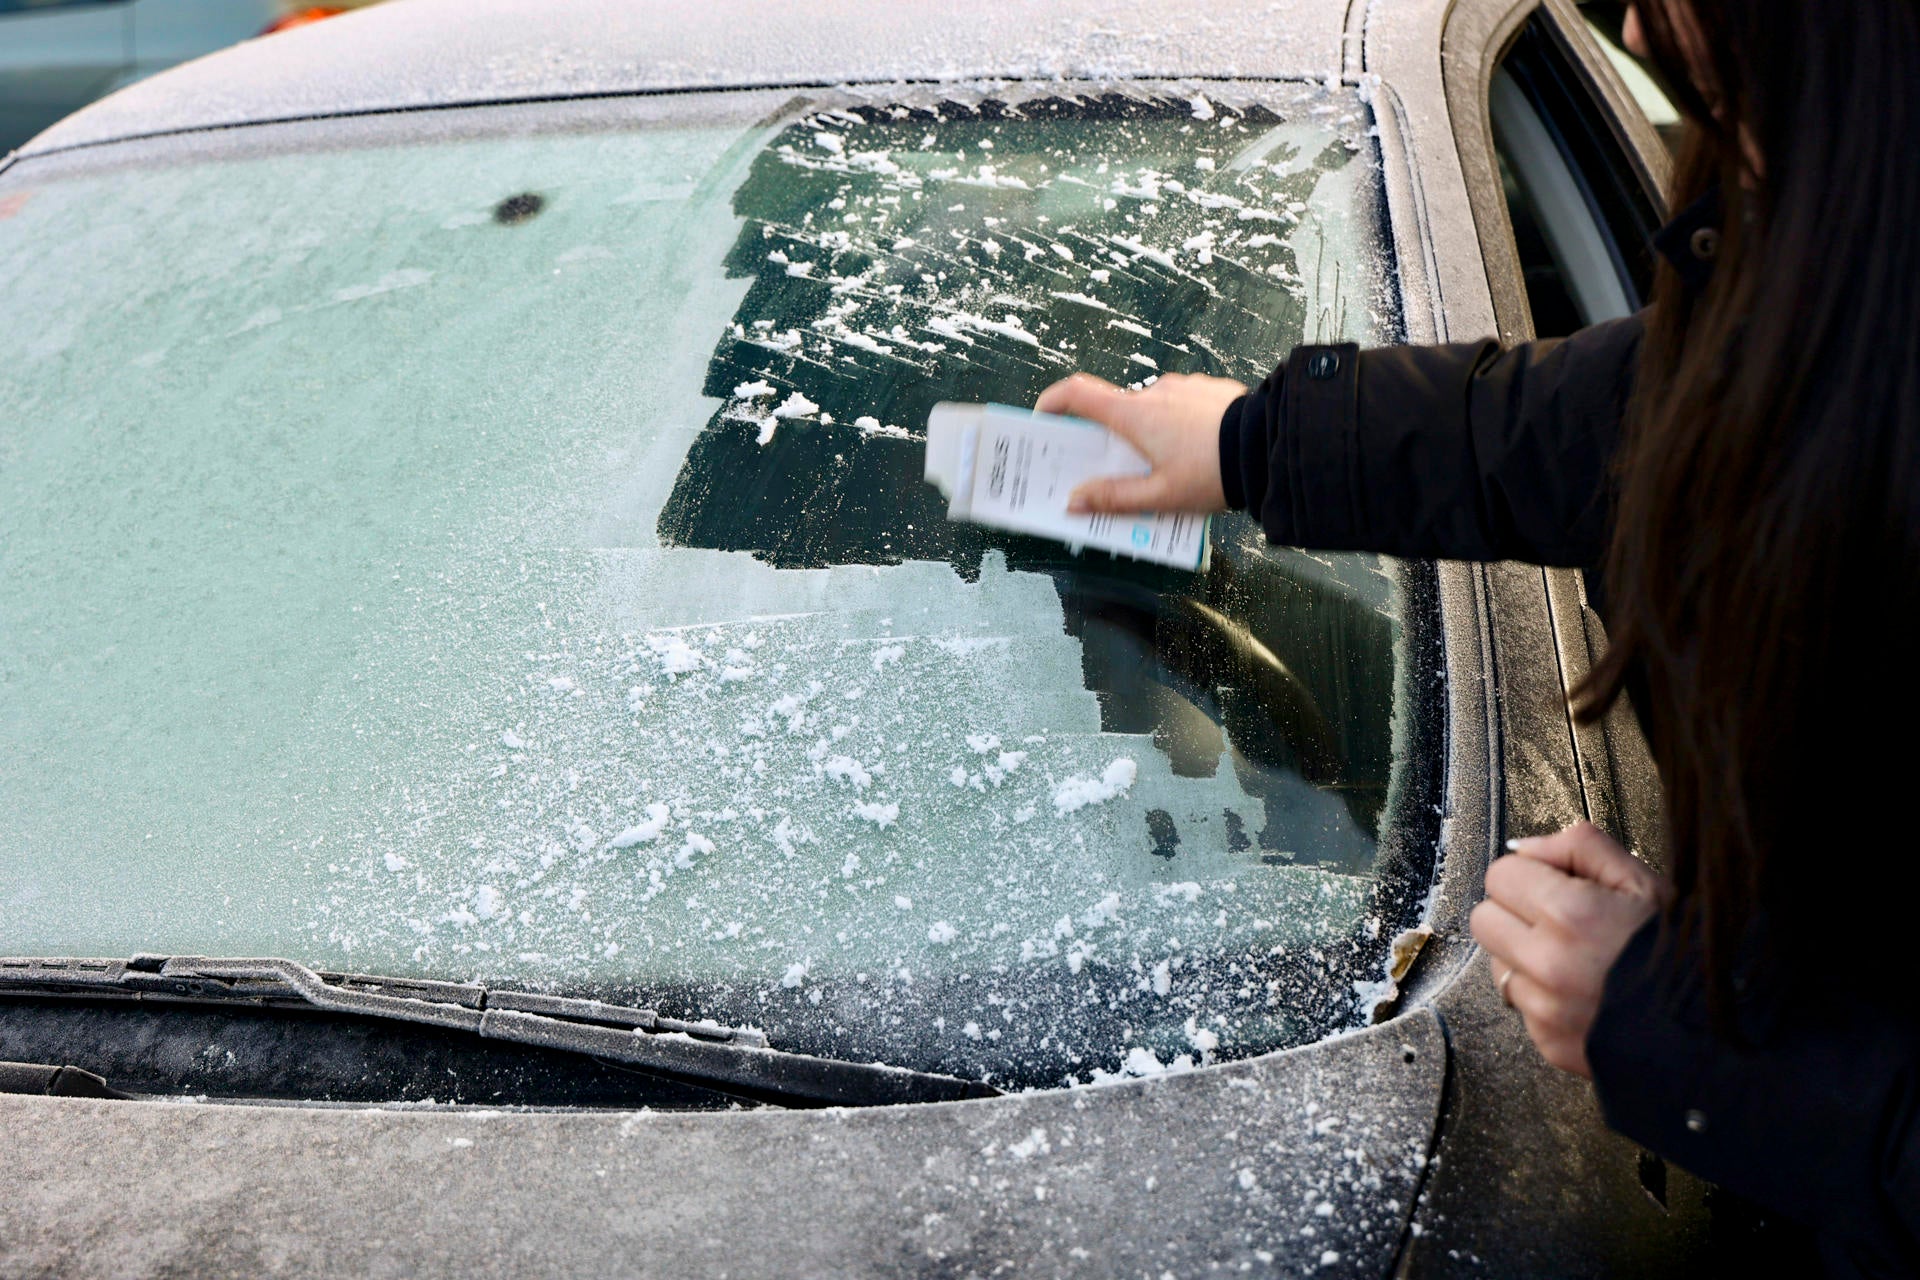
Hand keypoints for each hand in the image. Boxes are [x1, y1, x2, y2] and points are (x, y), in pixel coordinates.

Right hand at [1032, 371, 1246, 515]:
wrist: (1270, 446)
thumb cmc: (1215, 472)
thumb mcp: (1161, 497)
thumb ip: (1114, 499)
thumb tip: (1074, 501)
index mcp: (1134, 415)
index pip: (1077, 394)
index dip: (1054, 402)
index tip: (1044, 418)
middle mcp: (1155, 392)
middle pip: (1118, 412)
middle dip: (1115, 440)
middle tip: (1122, 471)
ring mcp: (1184, 387)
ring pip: (1153, 411)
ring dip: (1152, 435)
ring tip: (1171, 470)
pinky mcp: (1209, 389)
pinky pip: (1182, 407)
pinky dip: (1179, 427)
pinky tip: (1197, 453)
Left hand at [1470, 822, 1672, 1077]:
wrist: (1717, 1030)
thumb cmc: (1684, 955)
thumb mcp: (1642, 881)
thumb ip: (1580, 848)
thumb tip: (1528, 848)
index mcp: (1570, 915)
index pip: (1501, 875)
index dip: (1529, 874)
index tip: (1552, 883)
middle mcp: (1549, 964)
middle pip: (1485, 919)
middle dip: (1514, 912)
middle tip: (1554, 918)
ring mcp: (1545, 1009)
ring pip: (1497, 964)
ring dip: (1525, 957)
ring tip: (1574, 959)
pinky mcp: (1549, 1042)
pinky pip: (1521, 1006)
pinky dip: (1542, 996)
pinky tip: (1581, 991)